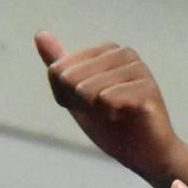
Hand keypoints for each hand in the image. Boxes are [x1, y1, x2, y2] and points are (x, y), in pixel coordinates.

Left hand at [35, 33, 183, 183]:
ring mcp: (139, 69)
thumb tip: (40, 33)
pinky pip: (106, 100)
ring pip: (87, 90)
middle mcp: (124, 53)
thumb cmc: (111, 125)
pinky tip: (126, 117)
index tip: (90, 105)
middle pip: (69, 78)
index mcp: (107, 50)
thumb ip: (60, 65)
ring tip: (116, 114)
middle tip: (104, 112)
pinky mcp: (147, 88)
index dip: (66, 97)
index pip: (57, 71)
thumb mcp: (76, 95)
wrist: (145, 154)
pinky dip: (110, 116)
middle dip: (80, 105)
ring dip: (95, 111)